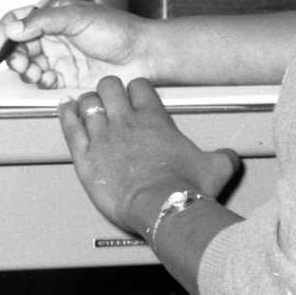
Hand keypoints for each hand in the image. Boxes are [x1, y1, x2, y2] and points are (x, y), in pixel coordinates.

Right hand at [0, 0, 158, 92]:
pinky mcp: (67, 78)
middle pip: (20, 45)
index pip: (19, 18)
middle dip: (15, 55)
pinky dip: (41, 82)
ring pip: (29, 65)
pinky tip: (50, 79)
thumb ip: (43, 21)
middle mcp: (53, 36)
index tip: (2, 40)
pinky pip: (43, 81)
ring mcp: (59, 57)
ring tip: (36, 72)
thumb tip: (14, 27)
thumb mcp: (78, 17)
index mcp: (53, 15)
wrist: (142, 55)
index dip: (6, 28)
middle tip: (21, 62)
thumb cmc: (118, 30)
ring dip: (26, 70)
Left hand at [56, 74, 239, 231]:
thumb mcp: (216, 168)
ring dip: (87, 102)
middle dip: (108, 90)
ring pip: (87, 103)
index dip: (136, 88)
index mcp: (155, 119)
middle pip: (109, 87)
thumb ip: (223, 157)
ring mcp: (103, 137)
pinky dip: (65, 115)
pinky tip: (64, 109)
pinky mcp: (85, 156)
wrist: (162, 208)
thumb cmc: (185, 188)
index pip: (140, 86)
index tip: (135, 95)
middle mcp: (126, 121)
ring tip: (87, 106)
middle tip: (109, 99)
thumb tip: (231, 157)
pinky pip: (69, 127)